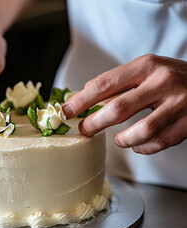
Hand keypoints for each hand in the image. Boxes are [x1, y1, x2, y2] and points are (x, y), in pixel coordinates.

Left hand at [62, 54, 186, 153]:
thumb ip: (118, 82)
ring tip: (118, 139)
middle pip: (117, 109)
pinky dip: (143, 147)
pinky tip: (138, 144)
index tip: (65, 111)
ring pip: (141, 131)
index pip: (104, 85)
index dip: (81, 101)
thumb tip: (83, 95)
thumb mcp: (146, 69)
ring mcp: (178, 104)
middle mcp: (162, 82)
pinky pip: (159, 142)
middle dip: (94, 123)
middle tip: (84, 130)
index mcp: (146, 66)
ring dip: (123, 140)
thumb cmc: (173, 77)